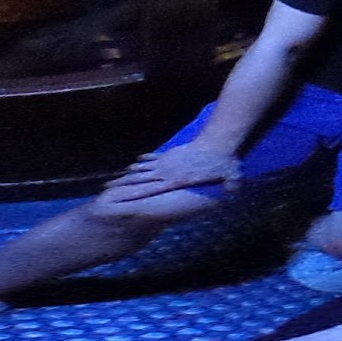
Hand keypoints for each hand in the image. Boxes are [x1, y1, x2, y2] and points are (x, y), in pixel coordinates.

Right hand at [104, 138, 240, 202]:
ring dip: (130, 174)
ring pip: (144, 168)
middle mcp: (167, 171)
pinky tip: (136, 162)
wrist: (217, 141)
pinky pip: (154, 158)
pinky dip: (144, 160)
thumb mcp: (229, 180)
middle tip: (107, 190)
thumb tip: (234, 196)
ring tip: (115, 180)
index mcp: (176, 181)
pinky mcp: (171, 154)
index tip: (120, 199)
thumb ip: (229, 189)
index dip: (134, 194)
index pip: (151, 189)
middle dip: (124, 185)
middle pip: (141, 178)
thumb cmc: (223, 162)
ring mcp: (168, 161)